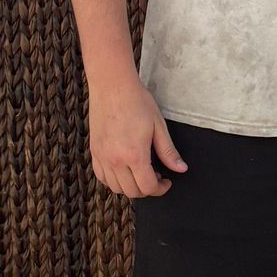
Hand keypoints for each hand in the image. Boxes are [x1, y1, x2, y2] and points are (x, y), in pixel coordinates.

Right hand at [89, 76, 189, 199]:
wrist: (112, 85)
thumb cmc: (137, 101)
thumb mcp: (158, 126)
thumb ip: (168, 152)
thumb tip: (181, 169)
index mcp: (134, 155)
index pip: (147, 187)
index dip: (160, 189)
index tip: (166, 181)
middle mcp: (115, 160)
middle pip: (131, 192)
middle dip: (147, 189)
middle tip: (155, 175)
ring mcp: (102, 157)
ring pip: (115, 188)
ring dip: (130, 186)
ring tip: (140, 171)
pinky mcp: (94, 151)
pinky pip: (102, 177)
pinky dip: (114, 180)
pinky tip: (124, 169)